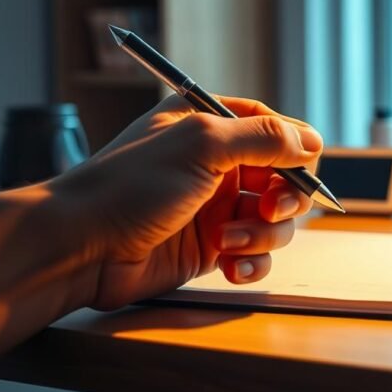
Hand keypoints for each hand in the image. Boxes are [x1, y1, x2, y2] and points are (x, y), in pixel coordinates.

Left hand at [50, 95, 322, 309]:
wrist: (80, 248)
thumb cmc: (129, 186)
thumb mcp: (201, 145)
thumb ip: (262, 138)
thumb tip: (311, 141)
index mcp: (212, 125)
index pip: (277, 130)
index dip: (295, 151)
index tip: (297, 171)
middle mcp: (218, 164)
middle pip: (285, 178)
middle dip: (285, 198)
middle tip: (268, 209)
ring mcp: (217, 207)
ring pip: (275, 220)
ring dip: (263, 234)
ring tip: (229, 241)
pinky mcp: (212, 248)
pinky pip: (256, 254)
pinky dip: (253, 262)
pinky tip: (232, 266)